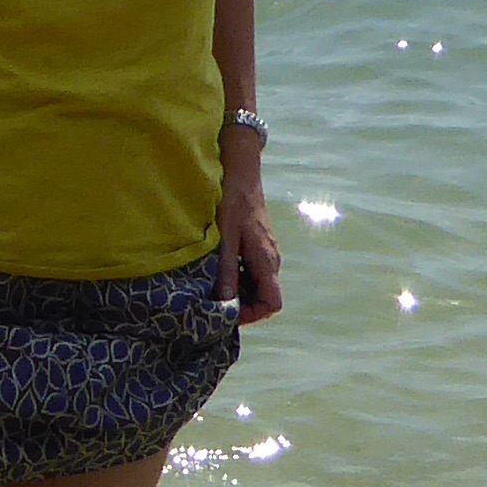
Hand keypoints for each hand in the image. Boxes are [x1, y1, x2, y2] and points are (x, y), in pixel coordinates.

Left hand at [218, 172, 284, 323]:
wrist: (241, 172)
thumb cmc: (232, 201)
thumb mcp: (225, 238)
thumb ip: (226, 270)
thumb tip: (225, 301)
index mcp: (266, 261)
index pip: (272, 303)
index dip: (252, 314)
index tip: (227, 313)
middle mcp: (271, 260)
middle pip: (265, 298)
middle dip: (242, 305)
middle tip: (215, 303)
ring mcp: (266, 253)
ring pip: (257, 285)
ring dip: (238, 291)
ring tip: (213, 287)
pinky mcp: (258, 246)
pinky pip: (251, 272)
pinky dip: (237, 277)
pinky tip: (217, 269)